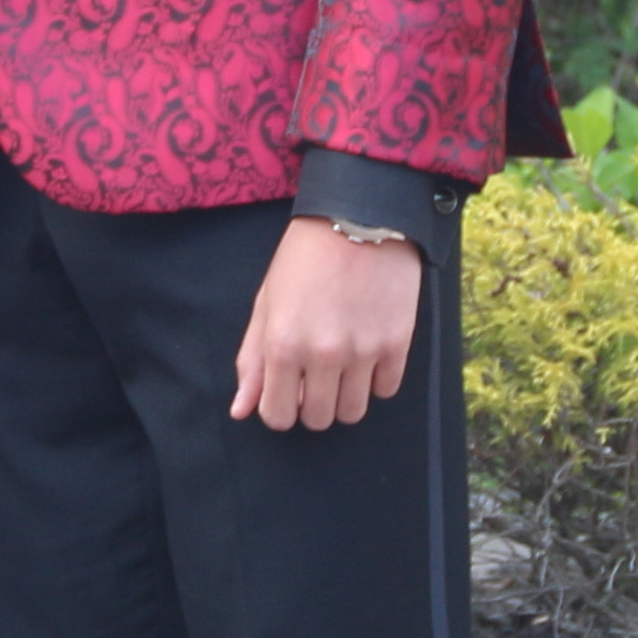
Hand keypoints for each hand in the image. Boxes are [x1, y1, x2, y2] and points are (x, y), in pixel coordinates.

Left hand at [232, 218, 422, 430]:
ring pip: (353, 412)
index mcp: (283, 345)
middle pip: (319, 420)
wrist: (358, 218)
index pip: (278, 416)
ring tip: (342, 367)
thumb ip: (253, 360)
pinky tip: (367, 352)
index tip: (288, 393)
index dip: (280, 409)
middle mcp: (323, 355)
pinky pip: (386, 389)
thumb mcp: (267, 304)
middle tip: (315, 377)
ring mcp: (363, 351)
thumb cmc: (304, 258)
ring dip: (345, 397)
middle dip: (313, 406)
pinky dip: (376, 380)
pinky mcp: (397, 343)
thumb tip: (241, 410)